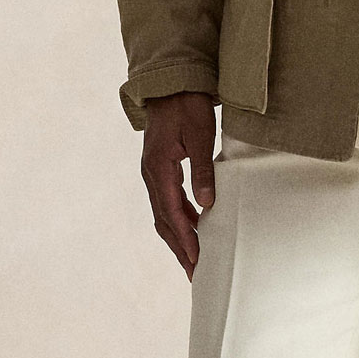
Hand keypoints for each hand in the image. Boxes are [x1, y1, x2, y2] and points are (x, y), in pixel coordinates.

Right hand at [141, 92, 219, 278]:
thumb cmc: (187, 107)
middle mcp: (151, 175)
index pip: (172, 214)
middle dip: (180, 248)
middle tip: (195, 273)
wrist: (170, 85)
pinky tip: (193, 228)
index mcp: (159, 168)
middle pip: (163, 221)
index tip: (197, 260)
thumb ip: (203, 171)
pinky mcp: (159, 169)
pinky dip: (178, 220)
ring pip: (163, 214)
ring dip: (178, 238)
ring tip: (194, 259)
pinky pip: (166, 202)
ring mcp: (152, 173)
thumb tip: (207, 205)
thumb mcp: (200, 136)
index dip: (185, 239)